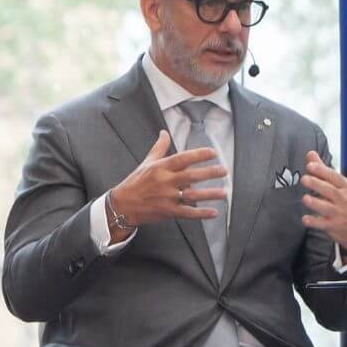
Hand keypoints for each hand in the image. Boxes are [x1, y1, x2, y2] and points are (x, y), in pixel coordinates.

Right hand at [108, 131, 226, 233]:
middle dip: (209, 173)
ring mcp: (167, 198)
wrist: (122, 205)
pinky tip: (214, 212)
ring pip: (192, 196)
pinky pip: (188, 213)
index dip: (198, 155)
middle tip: (224, 170)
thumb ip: (159, 148)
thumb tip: (164, 132)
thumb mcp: (146, 163)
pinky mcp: (169, 212)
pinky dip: (202, 213)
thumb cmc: (136, 182)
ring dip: (209, 194)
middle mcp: (165, 182)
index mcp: (160, 168)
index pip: (182, 158)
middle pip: (191, 176)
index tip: (212, 152)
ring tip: (224, 192)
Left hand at [300, 150, 346, 253]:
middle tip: (304, 179)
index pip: (334, 176)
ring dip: (316, 203)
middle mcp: (344, 199)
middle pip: (330, 191)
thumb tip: (310, 153)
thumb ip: (322, 170)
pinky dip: (314, 222)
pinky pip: (323, 224)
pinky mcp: (334, 226)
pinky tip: (305, 219)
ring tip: (305, 198)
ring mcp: (340, 213)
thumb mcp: (338, 185)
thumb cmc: (346, 202)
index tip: (310, 165)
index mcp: (345, 186)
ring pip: (327, 208)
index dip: (322, 171)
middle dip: (317, 185)